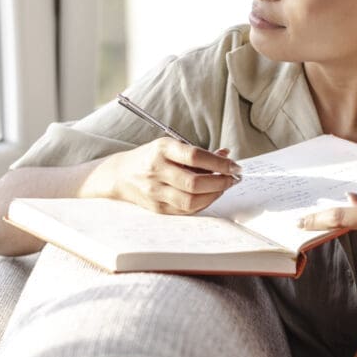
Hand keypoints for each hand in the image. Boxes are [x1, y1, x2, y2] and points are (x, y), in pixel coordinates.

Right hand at [102, 138, 240, 214]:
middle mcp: (157, 171)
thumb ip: (198, 153)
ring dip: (214, 195)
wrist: (121, 175)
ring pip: (191, 200)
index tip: (234, 165)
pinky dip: (203, 204)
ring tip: (223, 187)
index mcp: (161, 150)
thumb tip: (226, 156)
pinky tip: (210, 196)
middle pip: (195, 183)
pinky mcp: (158, 208)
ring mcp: (156, 192)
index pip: (195, 157)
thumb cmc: (151, 158)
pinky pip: (186, 210)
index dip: (219, 163)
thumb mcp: (170, 146)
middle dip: (220, 182)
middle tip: (233, 178)